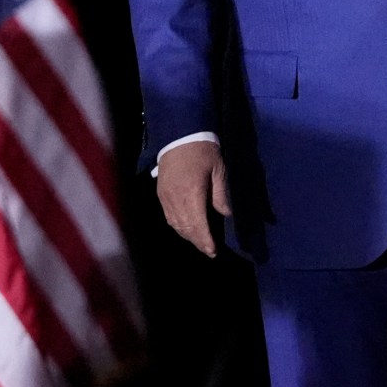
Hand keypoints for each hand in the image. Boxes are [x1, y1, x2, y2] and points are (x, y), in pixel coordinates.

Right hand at [156, 140, 230, 256]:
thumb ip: (221, 194)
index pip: (198, 225)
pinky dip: (177, 226)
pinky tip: (186, 228)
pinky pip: (168, 216)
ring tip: (200, 242)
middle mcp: (176, 199)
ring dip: (187, 236)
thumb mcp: (218, 170)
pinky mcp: (160, 193)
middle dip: (198, 242)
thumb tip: (226, 214)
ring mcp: (165, 197)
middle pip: (186, 228)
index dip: (205, 241)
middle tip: (209, 251)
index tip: (213, 251)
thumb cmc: (202, 151)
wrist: (179, 135)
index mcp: (192, 193)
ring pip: (175, 224)